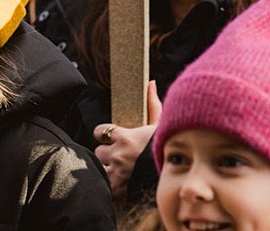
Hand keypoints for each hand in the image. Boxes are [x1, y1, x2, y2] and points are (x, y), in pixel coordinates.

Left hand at [95, 82, 160, 197]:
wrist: (170, 173)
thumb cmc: (164, 146)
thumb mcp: (159, 124)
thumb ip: (152, 104)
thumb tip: (151, 82)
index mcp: (125, 138)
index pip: (100, 131)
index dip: (103, 134)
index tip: (109, 136)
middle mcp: (117, 154)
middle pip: (99, 151)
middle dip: (106, 153)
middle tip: (118, 155)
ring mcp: (114, 171)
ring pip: (100, 167)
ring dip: (107, 168)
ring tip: (120, 169)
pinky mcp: (114, 186)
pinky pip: (104, 182)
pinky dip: (110, 183)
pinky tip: (120, 181)